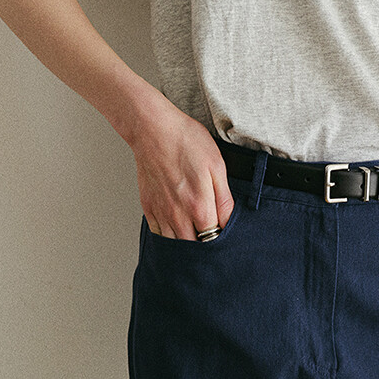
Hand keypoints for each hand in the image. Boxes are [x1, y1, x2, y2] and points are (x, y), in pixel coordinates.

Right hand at [133, 86, 233, 237]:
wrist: (153, 129)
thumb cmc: (185, 141)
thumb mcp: (216, 165)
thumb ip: (224, 199)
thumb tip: (229, 222)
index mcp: (199, 208)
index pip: (215, 240)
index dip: (221, 239)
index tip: (222, 231)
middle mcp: (179, 217)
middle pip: (195, 249)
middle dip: (203, 246)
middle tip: (208, 233)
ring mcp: (162, 215)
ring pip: (176, 247)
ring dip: (186, 245)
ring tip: (193, 233)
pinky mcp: (149, 209)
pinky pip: (160, 236)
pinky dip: (169, 237)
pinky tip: (176, 227)